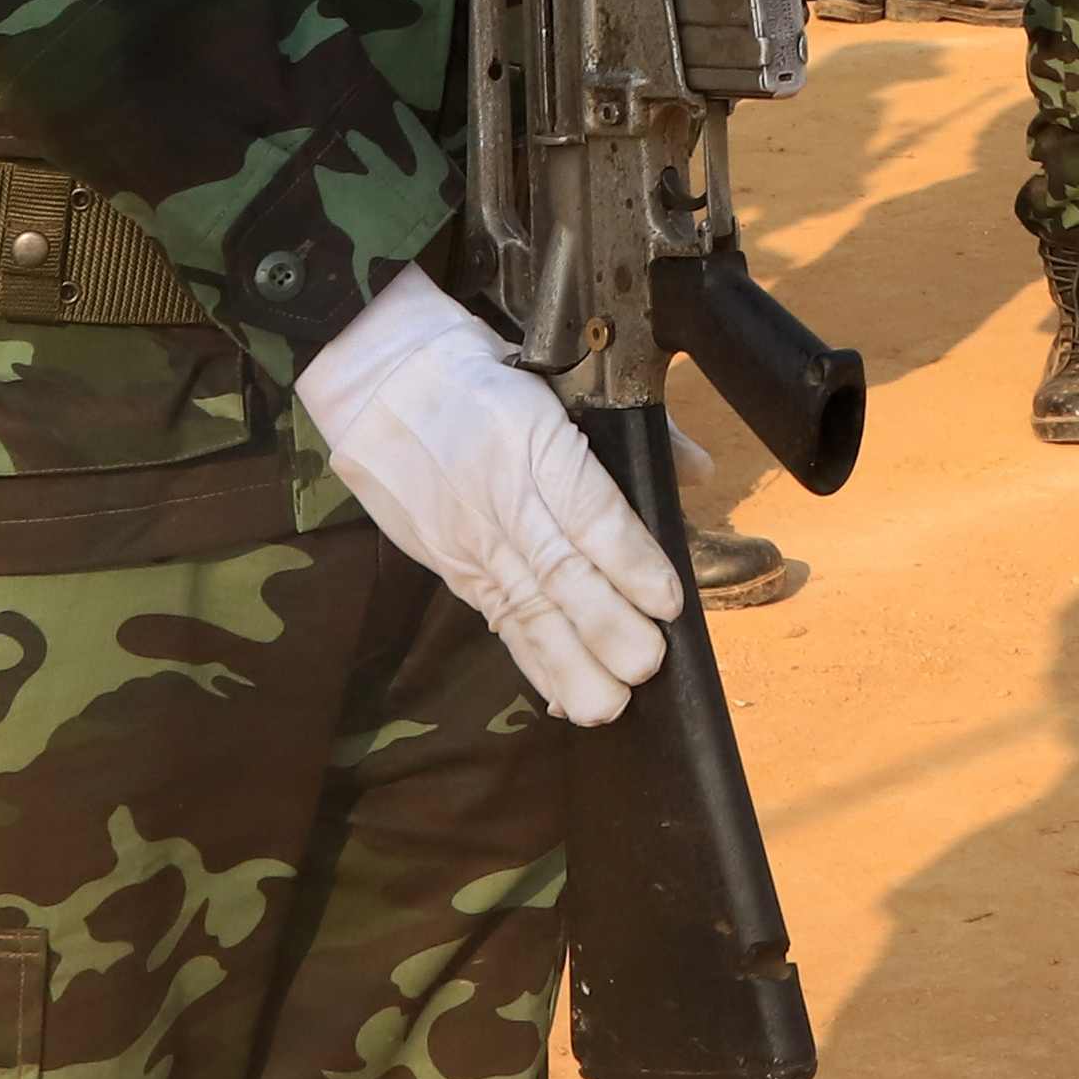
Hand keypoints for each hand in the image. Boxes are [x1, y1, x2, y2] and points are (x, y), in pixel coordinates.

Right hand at [298, 274, 680, 725]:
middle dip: (604, 627)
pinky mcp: (452, 566)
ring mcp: (472, 539)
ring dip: (567, 663)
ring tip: (607, 705)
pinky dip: (530, 661)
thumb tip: (697, 473)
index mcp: (532, 442)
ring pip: (522, 610)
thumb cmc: (482, 373)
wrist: (381, 380)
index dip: (628, 561)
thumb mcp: (560, 379)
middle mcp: (501, 499)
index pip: (587, 512)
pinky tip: (559, 694)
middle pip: (556, 573)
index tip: (667, 599)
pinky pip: (496, 619)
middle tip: (646, 664)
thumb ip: (634, 429)